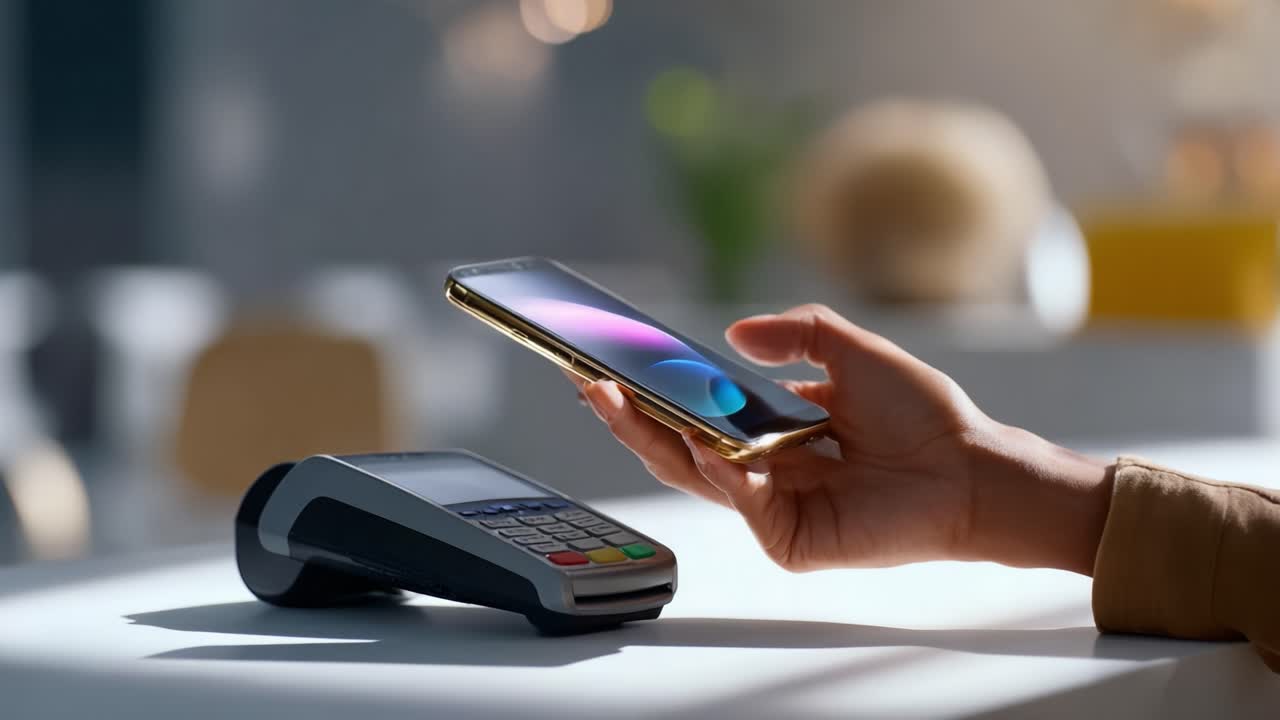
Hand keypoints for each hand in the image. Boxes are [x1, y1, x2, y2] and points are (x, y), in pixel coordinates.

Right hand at [573, 304, 1112, 573]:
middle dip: (631, 417)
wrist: (970, 467)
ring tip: (614, 400)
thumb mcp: (852, 352)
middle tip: (589, 382)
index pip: (699, 412)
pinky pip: (742, 503)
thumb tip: (734, 334)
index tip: (615, 362)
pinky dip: (720, 472)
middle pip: (681, 446)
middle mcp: (767, 470)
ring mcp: (775, 508)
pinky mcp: (790, 539)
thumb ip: (798, 333)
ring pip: (697, 476)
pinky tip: (701, 441)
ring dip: (654, 438)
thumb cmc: (922, 415)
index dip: (657, 391)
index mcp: (775, 430)